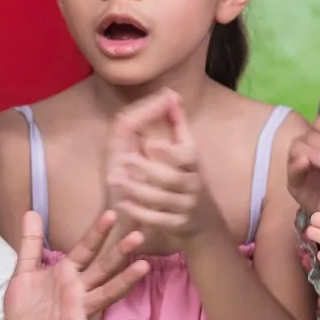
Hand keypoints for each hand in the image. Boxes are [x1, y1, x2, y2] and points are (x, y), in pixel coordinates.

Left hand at [4, 211, 150, 319]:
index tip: (112, 214)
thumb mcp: (25, 270)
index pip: (85, 249)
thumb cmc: (24, 303)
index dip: (97, 233)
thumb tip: (30, 211)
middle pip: (103, 268)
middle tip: (138, 236)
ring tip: (142, 267)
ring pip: (106, 293)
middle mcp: (78, 289)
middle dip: (119, 252)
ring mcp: (80, 310)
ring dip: (124, 281)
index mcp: (67, 272)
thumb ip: (31, 243)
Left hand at [107, 90, 226, 249]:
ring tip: (116, 180)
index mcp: (194, 165)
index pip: (188, 155)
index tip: (151, 143)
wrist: (203, 224)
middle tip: (124, 160)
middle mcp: (193, 185)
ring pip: (162, 199)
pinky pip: (158, 220)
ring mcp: (186, 206)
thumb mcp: (187, 154)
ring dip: (137, 189)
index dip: (171, 150)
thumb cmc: (187, 180)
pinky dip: (140, 212)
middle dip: (147, 168)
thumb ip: (177, 125)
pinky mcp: (177, 225)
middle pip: (172, 178)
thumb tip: (170, 94)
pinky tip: (123, 204)